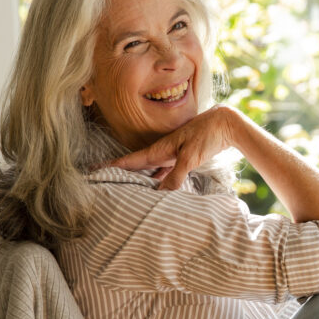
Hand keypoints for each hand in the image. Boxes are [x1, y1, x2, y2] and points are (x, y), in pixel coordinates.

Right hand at [107, 105, 236, 189]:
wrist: (225, 124)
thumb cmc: (207, 135)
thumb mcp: (191, 156)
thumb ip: (177, 175)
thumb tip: (161, 194)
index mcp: (159, 150)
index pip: (130, 160)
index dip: (112, 165)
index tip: (93, 170)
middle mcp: (162, 152)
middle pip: (136, 166)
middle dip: (120, 173)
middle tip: (102, 181)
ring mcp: (171, 156)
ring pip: (150, 170)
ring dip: (138, 178)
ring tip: (125, 189)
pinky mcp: (182, 159)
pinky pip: (164, 172)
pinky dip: (158, 180)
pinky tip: (156, 189)